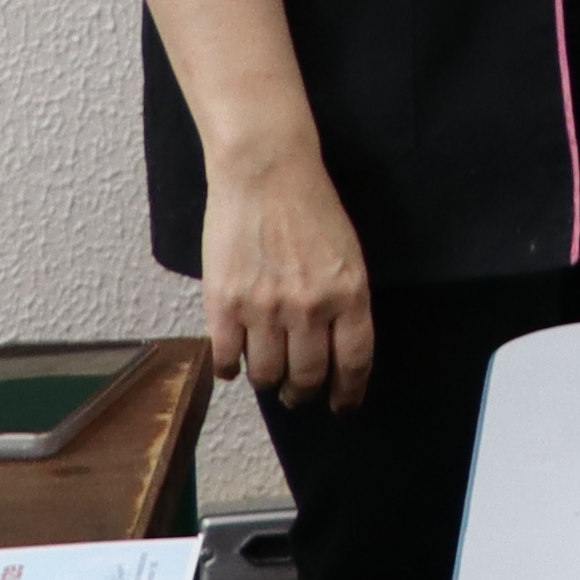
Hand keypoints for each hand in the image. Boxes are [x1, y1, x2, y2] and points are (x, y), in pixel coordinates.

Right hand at [194, 147, 376, 412]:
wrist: (266, 174)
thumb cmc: (311, 208)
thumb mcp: (348, 255)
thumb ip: (345, 302)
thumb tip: (336, 347)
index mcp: (349, 295)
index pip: (354, 362)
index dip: (348, 392)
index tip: (342, 405)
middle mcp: (309, 308)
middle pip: (308, 375)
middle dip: (304, 393)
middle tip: (299, 394)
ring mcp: (265, 308)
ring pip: (267, 373)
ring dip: (268, 382)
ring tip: (268, 377)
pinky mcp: (225, 304)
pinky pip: (226, 357)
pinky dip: (229, 369)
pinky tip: (232, 366)